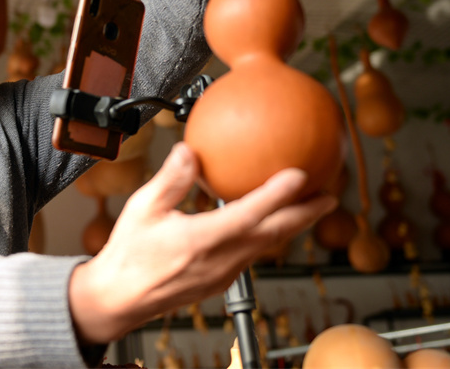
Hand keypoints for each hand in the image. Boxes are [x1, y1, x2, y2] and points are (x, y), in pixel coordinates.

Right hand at [68, 142, 336, 343]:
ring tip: (311, 206)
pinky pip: (254, 253)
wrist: (119, 299)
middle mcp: (220, 260)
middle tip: (330, 195)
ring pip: (268, 246)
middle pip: (275, 235)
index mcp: (202, 240)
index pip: (250, 214)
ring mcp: (224, 273)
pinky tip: (268, 222)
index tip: (299, 175)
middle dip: (307, 215)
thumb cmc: (128, 257)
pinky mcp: (221, 280)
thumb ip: (170, 179)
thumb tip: (188, 150)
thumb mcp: (142, 209)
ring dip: (293, 225)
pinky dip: (270, 235)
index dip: (277, 194)